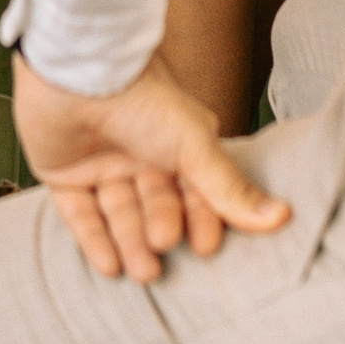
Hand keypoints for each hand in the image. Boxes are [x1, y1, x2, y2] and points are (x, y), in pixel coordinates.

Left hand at [13, 48, 290, 284]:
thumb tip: (281, 217)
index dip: (200, 220)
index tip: (204, 248)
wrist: (78, 71)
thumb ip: (229, 188)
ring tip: (142, 272)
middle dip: (161, 234)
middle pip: (155, 206)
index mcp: (175, 141)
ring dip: (130, 245)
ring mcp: (100, 162)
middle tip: (162, 256)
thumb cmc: (141, 97)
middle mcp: (139, 153)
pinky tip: (108, 266)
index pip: (193, 191)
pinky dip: (94, 240)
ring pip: (120, 215)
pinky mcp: (63, 172)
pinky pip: (80, 214)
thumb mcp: (194, 145)